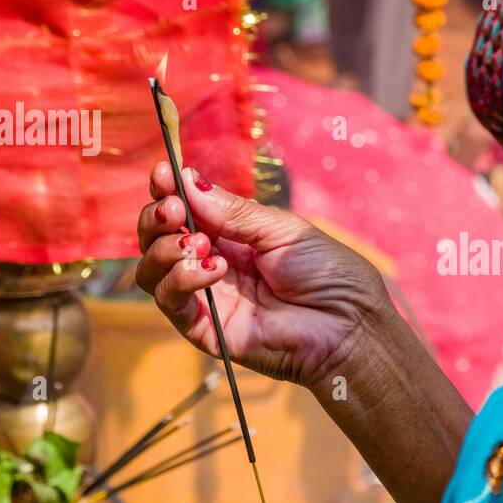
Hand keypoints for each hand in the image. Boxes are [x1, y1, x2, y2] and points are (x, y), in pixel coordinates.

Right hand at [135, 161, 472, 502]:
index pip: (184, 210)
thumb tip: (187, 180)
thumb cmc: (329, 275)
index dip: (167, 190)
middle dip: (158, 217)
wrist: (349, 326)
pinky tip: (215, 270)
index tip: (163, 173)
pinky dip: (183, 279)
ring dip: (166, 249)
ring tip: (200, 244)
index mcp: (232, 236)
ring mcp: (207, 297)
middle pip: (158, 238)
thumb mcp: (282, 230)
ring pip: (153, 271)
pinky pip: (171, 302)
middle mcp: (212, 264)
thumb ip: (233, 211)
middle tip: (174, 210)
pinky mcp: (205, 329)